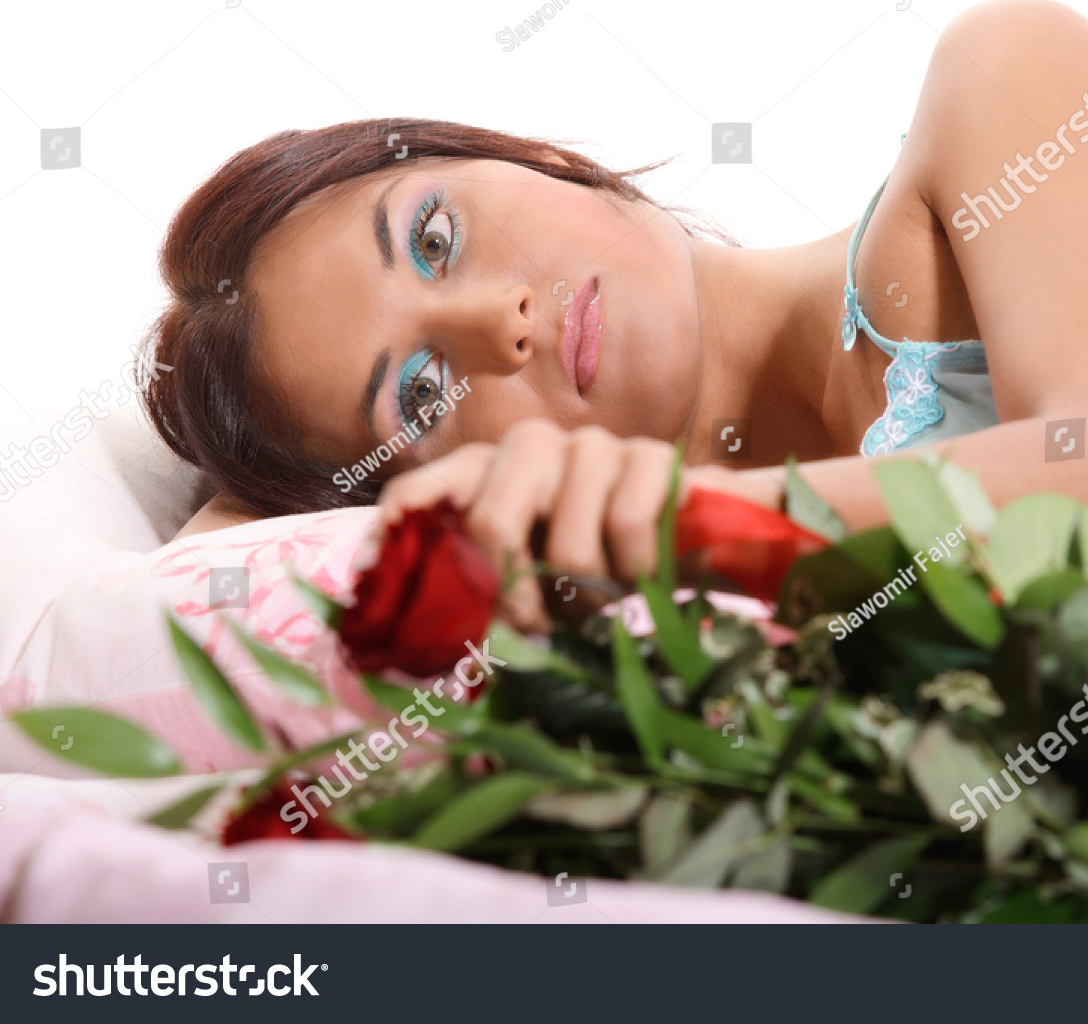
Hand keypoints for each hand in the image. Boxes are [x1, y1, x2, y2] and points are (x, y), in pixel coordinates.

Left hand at [375, 420, 764, 630]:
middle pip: (490, 524)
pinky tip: (644, 578)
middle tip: (533, 630)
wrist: (699, 536)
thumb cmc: (599, 564)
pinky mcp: (652, 456)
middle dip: (511, 595)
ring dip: (587, 597)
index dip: (397, 539)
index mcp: (484, 473)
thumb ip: (481, 592)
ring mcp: (592, 446)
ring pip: (568, 544)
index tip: (388, 592)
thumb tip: (417, 642)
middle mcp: (529, 446)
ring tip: (599, 606)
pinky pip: (628, 526)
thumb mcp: (531, 580)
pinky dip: (637, 572)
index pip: (417, 492)